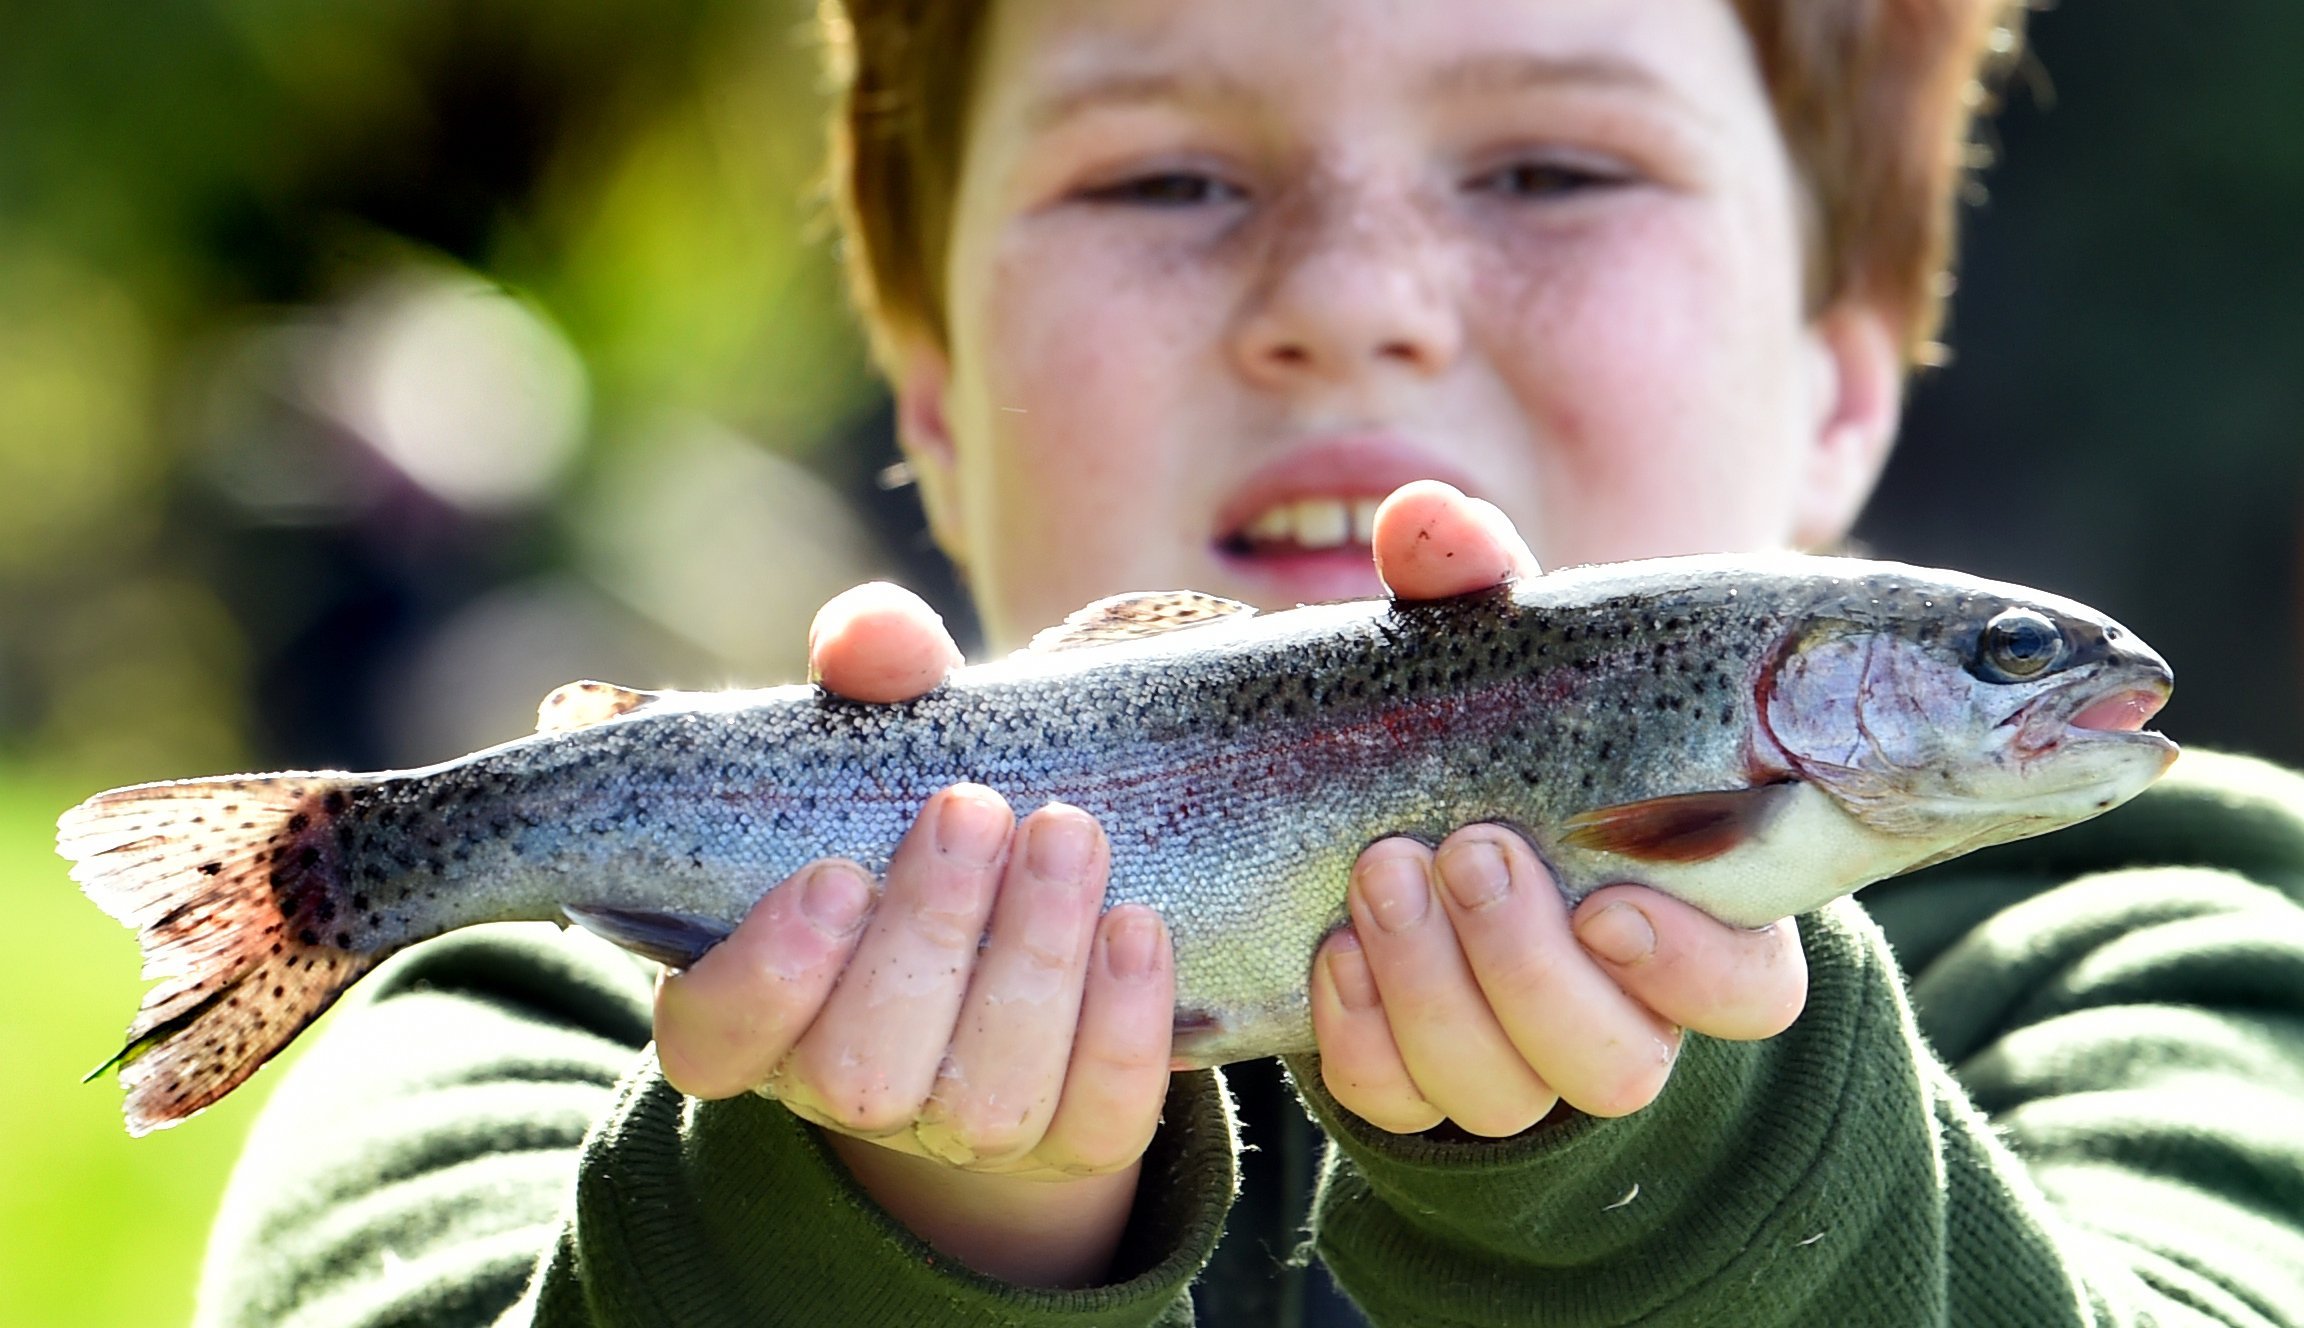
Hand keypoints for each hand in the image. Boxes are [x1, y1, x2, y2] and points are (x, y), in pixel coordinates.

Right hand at [654, 586, 1175, 1287]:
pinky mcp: (1070, 1144)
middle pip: (859, 1071)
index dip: (763, 978)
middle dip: (927, 935)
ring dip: (1032, 961)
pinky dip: (1121, 1026)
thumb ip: (871, 663)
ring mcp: (959, 1129)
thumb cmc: (930, 798)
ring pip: (983, 1103)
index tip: (832, 874)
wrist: (1044, 877)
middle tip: (975, 808)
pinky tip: (1136, 926)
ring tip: (1067, 835)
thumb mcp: (892, 723)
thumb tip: (871, 640)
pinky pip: (1095, 1125)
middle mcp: (846, 1084)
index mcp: (759, 1002)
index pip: (712, 1041)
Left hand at [1311, 481, 1809, 1135]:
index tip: (1613, 906)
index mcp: (1687, 914)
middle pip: (1616, 1062)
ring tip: (1381, 875)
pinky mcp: (1413, 1084)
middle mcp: (1614, 1010)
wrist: (1373, 826)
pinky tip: (1328, 952)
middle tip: (1461, 850)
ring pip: (1505, 1093)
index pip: (1750, 990)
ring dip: (1434, 992)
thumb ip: (1477, 589)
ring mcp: (1512, 1060)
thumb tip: (1428, 519)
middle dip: (1526, 962)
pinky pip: (1396, 1102)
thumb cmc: (1482, 738)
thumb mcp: (1489, 659)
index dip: (1696, 969)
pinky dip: (1358, 1033)